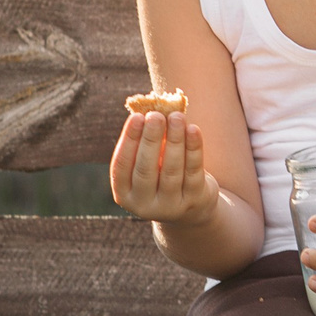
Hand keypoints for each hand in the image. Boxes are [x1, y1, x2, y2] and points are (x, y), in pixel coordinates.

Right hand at [110, 110, 221, 226]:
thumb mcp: (149, 165)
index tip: (136, 116)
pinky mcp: (194, 200)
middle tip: (156, 115)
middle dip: (151, 139)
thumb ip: (145, 144)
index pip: (122, 165)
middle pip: (146, 169)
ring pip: (172, 170)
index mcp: (124, 194)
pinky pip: (193, 171)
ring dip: (174, 140)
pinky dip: (194, 149)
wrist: (191, 205)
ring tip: (177, 117)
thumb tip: (150, 109)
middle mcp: (144, 205)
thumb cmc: (162, 175)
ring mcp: (170, 206)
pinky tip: (193, 129)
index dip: (129, 140)